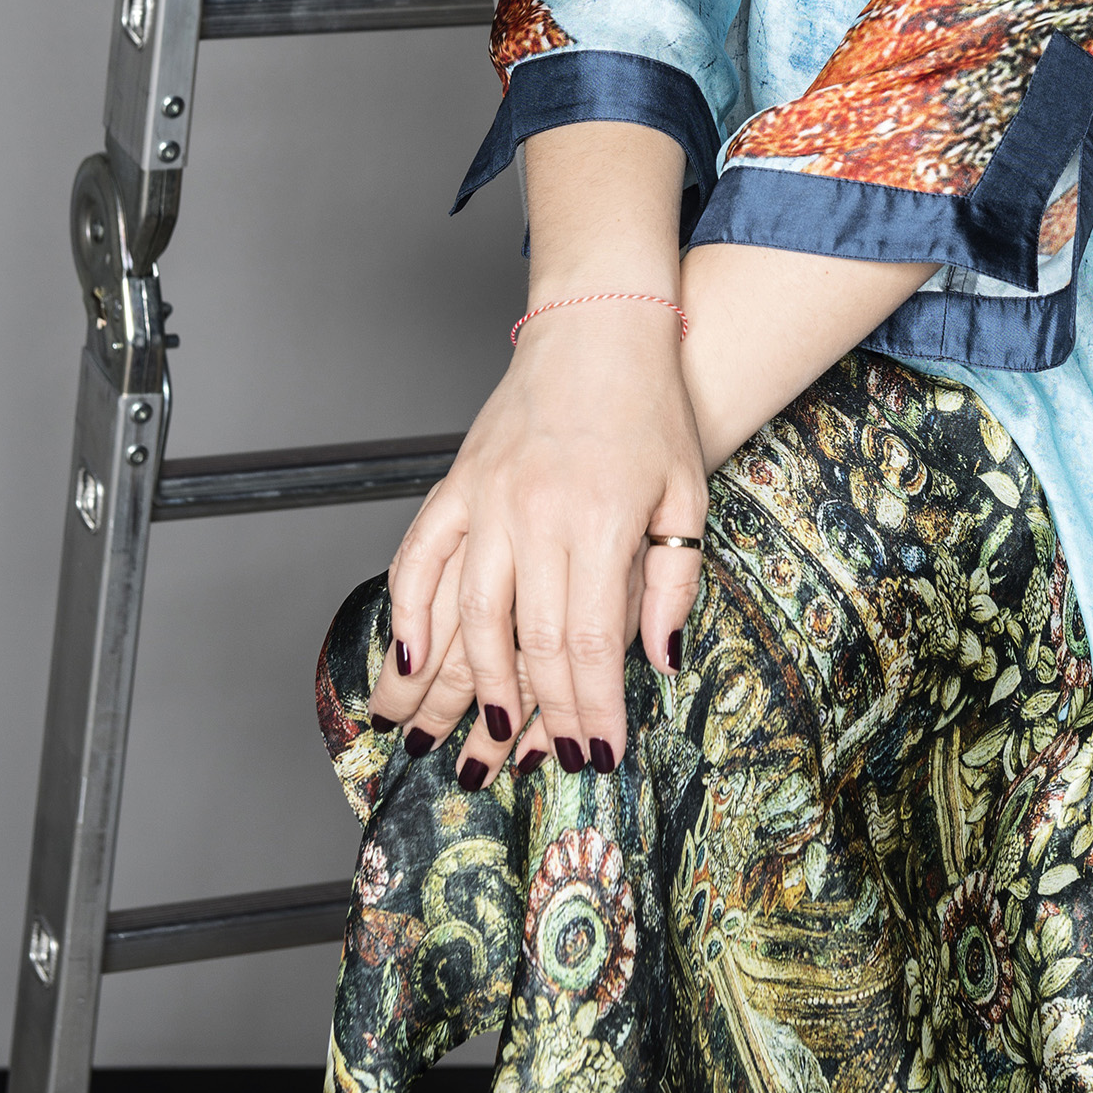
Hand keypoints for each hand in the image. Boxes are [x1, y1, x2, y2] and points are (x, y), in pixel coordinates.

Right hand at [383, 298, 707, 778]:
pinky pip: (420, 560)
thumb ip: (673, 582)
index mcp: (600, 521)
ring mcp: (487, 497)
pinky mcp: (456, 483)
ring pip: (467, 614)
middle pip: (529, 641)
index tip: (595, 753)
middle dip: (534, 715)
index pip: (591, 642)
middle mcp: (535, 513)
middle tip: (535, 764)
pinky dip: (409, 615)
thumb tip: (658, 662)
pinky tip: (407, 663)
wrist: (599, 327)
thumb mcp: (686, 495)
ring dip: (464, 686)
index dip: (591, 707)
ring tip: (461, 740)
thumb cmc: (649, 409)